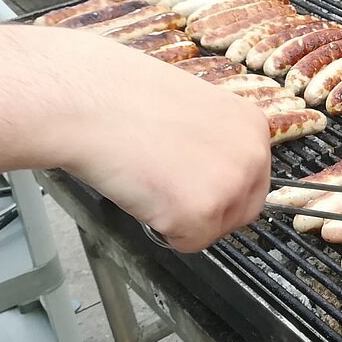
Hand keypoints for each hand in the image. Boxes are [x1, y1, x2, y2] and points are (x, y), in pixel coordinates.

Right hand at [63, 44, 271, 252]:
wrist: (88, 102)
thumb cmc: (124, 99)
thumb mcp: (193, 111)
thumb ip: (214, 143)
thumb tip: (210, 169)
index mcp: (252, 126)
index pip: (252, 178)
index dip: (216, 186)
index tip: (191, 180)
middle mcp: (253, 155)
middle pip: (242, 210)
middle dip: (206, 210)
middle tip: (168, 187)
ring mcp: (230, 185)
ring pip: (214, 229)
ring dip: (181, 219)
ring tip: (151, 180)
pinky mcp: (201, 213)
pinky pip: (187, 243)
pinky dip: (161, 230)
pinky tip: (143, 192)